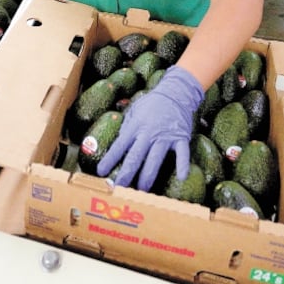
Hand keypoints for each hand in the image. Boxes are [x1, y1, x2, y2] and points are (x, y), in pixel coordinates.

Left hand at [96, 65, 203, 190]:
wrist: (176, 92)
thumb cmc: (152, 103)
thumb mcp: (134, 111)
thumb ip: (126, 127)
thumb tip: (116, 143)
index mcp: (135, 126)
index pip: (119, 146)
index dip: (109, 159)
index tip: (101, 173)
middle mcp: (148, 133)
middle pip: (135, 157)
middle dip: (126, 174)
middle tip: (119, 189)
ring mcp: (165, 136)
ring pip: (154, 159)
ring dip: (148, 176)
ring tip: (142, 191)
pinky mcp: (180, 138)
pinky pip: (182, 153)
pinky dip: (182, 165)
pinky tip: (181, 177)